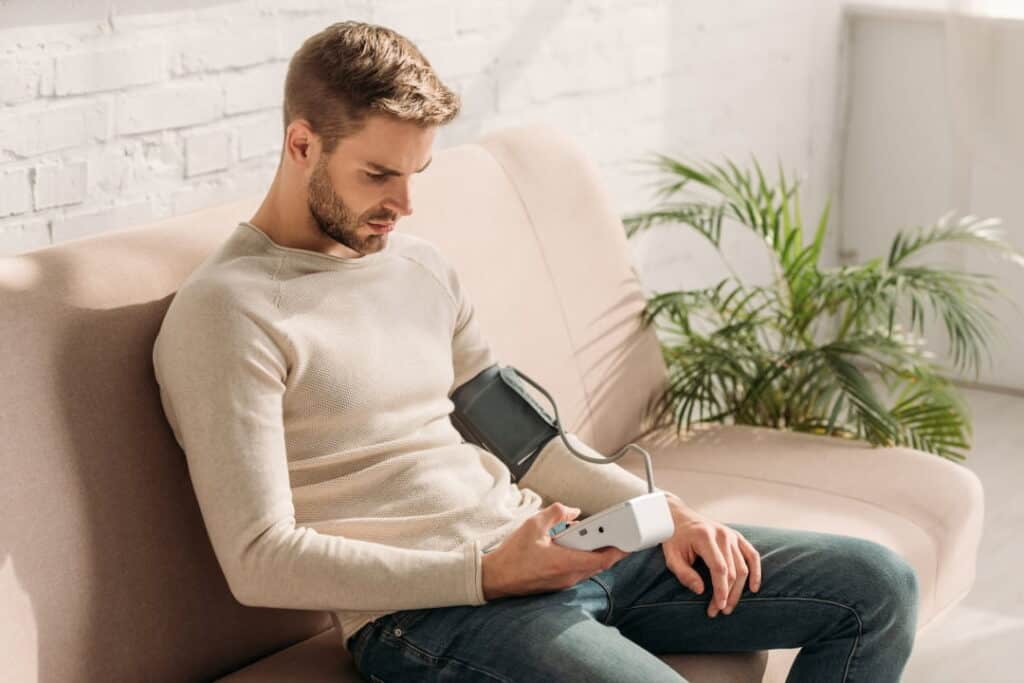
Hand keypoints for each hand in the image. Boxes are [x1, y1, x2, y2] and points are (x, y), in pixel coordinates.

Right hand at [481, 503, 629, 599]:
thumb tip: (572, 511)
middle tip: (611, 531)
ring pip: (588, 568)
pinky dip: (581, 558)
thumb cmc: (512, 556)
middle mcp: (568, 576)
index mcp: (565, 562)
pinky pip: (578, 571)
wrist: (495, 578)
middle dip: (607, 547)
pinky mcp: (558, 584)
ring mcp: (563, 582)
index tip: (627, 540)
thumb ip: (556, 513)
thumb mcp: (533, 525)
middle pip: (599, 564)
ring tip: (588, 535)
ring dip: (593, 552)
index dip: (618, 550)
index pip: (602, 560)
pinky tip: (571, 545)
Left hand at [660, 494, 761, 617]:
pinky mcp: (737, 536)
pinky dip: (756, 572)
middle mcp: (722, 534)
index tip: (718, 607)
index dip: (721, 590)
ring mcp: (731, 535)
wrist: (679, 517)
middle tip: (719, 611)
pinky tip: (753, 588)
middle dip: (727, 594)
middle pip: (733, 571)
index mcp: (705, 537)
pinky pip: (752, 555)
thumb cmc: (674, 538)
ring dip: (739, 590)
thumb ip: (684, 573)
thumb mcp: (671, 556)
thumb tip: (700, 591)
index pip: (719, 568)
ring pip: (743, 567)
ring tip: (729, 606)